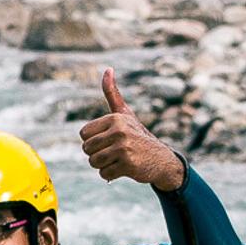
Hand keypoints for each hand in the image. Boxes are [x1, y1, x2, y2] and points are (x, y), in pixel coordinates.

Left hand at [76, 70, 185, 192]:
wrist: (162, 160)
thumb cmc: (138, 135)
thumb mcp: (125, 114)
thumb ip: (113, 94)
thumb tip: (108, 69)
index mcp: (115, 118)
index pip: (83, 134)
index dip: (93, 140)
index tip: (108, 140)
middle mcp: (119, 131)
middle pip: (87, 149)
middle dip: (97, 154)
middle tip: (114, 152)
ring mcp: (124, 148)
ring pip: (93, 162)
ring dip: (103, 165)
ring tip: (118, 160)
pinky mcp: (128, 165)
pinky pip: (104, 174)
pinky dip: (111, 175)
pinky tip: (124, 169)